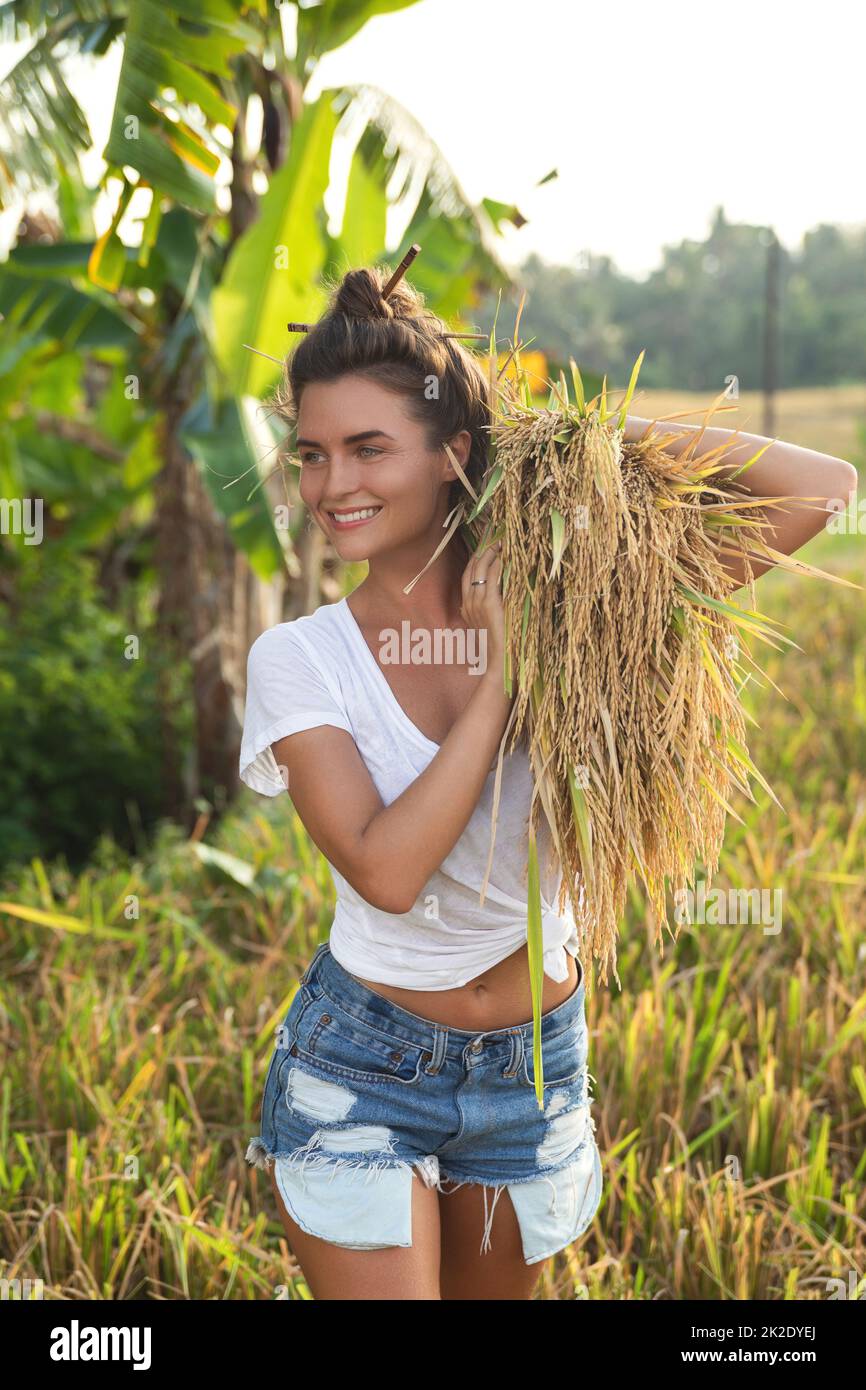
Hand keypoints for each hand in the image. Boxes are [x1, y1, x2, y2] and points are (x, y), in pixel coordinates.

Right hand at [460, 539, 506, 682]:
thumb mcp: (490, 626)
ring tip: (501, 540)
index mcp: (466, 607)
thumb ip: (490, 610)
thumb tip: (501, 594)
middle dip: (482, 548)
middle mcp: (468, 602)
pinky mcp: (490, 604)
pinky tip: (505, 555)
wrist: (499, 664)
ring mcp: (477, 603)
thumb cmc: (499, 647)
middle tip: (494, 533)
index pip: (468, 574)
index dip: (477, 556)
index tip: (487, 543)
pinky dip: (499, 564)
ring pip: (480, 569)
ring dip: (491, 552)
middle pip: (472, 567)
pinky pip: (493, 577)